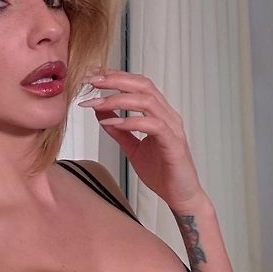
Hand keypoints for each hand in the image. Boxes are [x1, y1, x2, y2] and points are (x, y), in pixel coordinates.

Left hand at [77, 70, 206, 210]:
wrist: (181, 196)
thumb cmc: (161, 172)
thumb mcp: (132, 148)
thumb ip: (118, 130)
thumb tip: (100, 111)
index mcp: (160, 114)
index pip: (139, 84)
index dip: (116, 76)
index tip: (93, 75)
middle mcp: (168, 116)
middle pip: (143, 85)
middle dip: (115, 80)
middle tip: (91, 81)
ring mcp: (172, 129)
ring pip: (147, 101)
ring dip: (118, 99)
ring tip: (97, 103)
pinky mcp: (173, 144)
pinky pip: (153, 126)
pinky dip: (131, 122)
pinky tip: (113, 124)